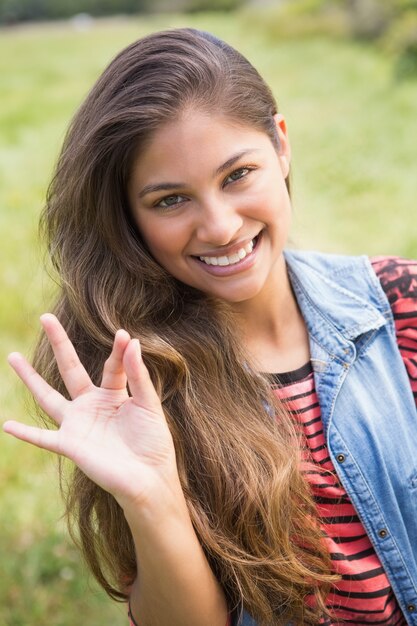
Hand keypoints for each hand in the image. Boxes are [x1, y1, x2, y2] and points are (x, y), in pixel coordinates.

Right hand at [3, 314, 180, 510]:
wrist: (149, 478)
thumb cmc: (153, 442)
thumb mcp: (148, 404)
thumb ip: (137, 375)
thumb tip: (130, 340)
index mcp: (114, 394)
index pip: (112, 365)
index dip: (118, 351)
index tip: (123, 334)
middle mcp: (92, 405)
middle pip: (70, 368)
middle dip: (59, 343)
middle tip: (46, 317)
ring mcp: (78, 424)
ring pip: (48, 396)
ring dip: (30, 378)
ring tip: (13, 357)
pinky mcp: (70, 445)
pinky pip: (43, 437)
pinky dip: (25, 433)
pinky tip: (6, 425)